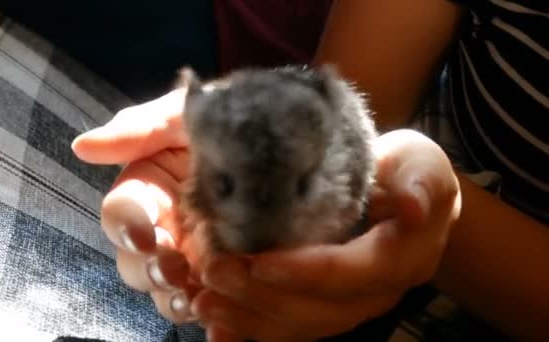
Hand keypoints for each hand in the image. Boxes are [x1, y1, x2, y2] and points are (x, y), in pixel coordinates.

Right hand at [72, 88, 202, 322]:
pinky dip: (208, 312)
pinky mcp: (225, 270)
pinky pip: (208, 301)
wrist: (284, 132)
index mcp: (146, 189)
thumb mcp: (184, 114)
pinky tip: (220, 315)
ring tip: (192, 296)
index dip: (127, 225)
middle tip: (171, 265)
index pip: (120, 213)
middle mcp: (162, 226)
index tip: (144, 231)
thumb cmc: (225, 117)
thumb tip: (82, 147)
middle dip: (148, 268)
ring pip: (166, 289)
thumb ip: (139, 130)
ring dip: (172, 296)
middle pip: (135, 261)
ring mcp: (192, 253)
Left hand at [191, 129, 461, 340]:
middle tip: (214, 273)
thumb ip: (420, 181)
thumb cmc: (406, 171)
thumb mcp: (419, 162)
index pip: (352, 274)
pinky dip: (250, 330)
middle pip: (319, 311)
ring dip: (249, 319)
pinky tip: (216, 328)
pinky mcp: (323, 307)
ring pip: (299, 327)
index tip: (258, 262)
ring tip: (203, 302)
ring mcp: (348, 306)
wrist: (400, 194)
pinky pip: (288, 329)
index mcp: (402, 259)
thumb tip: (412, 207)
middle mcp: (375, 294)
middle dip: (263, 297)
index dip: (305, 273)